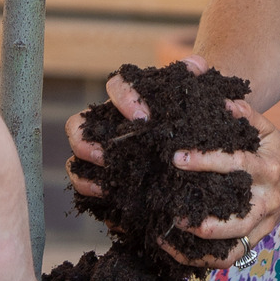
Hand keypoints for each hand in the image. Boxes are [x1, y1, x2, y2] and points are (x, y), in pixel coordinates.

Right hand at [64, 55, 210, 197]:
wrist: (201, 144)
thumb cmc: (195, 116)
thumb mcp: (200, 97)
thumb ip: (196, 79)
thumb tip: (196, 66)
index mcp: (131, 99)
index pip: (117, 87)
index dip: (125, 98)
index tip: (144, 117)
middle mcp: (109, 126)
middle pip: (78, 127)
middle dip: (85, 141)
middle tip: (105, 155)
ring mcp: (104, 156)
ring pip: (77, 163)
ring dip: (85, 175)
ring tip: (104, 187)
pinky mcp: (109, 184)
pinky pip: (93, 194)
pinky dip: (100, 204)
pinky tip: (116, 215)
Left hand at [162, 97, 279, 268]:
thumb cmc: (276, 151)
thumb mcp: (266, 129)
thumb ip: (245, 114)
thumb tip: (222, 101)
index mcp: (268, 169)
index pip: (237, 165)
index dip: (206, 162)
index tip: (177, 158)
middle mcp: (266, 200)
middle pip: (237, 217)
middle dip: (204, 218)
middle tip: (172, 211)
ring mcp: (262, 224)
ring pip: (235, 244)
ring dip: (201, 246)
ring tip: (168, 236)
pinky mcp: (256, 238)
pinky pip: (231, 258)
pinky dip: (204, 260)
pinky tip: (177, 252)